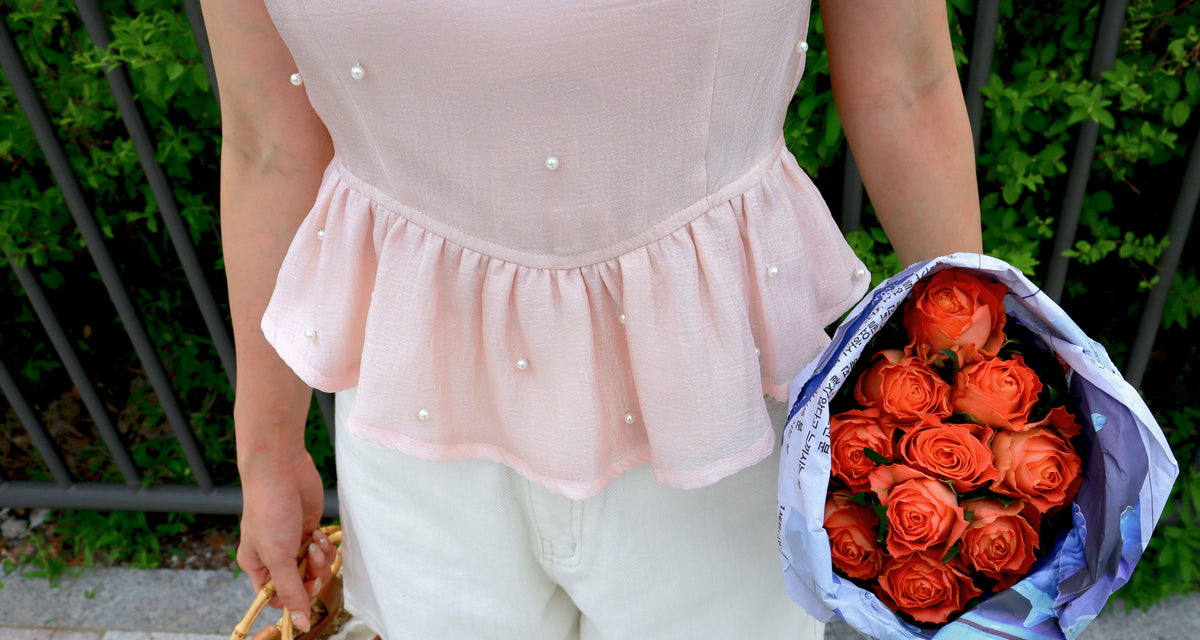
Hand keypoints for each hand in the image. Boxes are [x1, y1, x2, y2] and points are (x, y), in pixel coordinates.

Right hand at [237, 451, 328, 632]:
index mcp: (257, 566)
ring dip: (320, 558)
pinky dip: (325, 545)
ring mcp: (293, 542)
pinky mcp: (309, 528)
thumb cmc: (269, 509)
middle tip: (311, 558)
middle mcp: (275, 557)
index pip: (277, 597)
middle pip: (301, 583)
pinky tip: (319, 534)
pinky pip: (323, 549)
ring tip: (315, 542)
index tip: (307, 588)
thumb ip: (290, 590)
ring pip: (315, 567)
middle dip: (311, 574)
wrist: (281, 470)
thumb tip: (298, 623)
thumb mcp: (277, 556)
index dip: (294, 598)